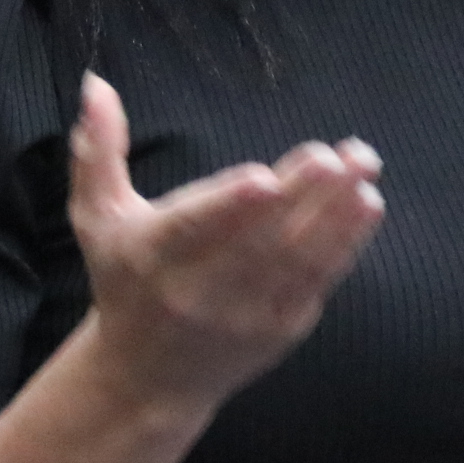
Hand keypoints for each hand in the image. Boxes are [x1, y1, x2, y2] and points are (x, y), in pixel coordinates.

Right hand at [67, 72, 384, 412]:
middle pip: (258, 241)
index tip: (263, 178)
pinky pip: (318, 282)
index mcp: (154, 257)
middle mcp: (200, 292)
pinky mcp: (281, 328)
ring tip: (363, 169)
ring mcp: (246, 314)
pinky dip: (346, 244)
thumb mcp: (97, 220)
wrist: (148, 379)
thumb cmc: (125, 281)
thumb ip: (97, 152)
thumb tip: (96, 83)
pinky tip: (367, 205)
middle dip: (301, 197)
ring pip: (297, 261)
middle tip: (335, 155)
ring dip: (336, 215)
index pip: (194, 229)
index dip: (230, 206)